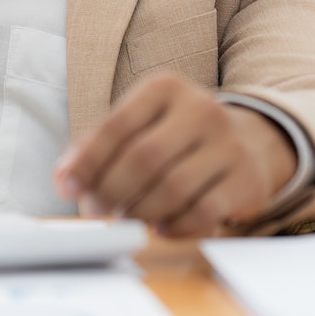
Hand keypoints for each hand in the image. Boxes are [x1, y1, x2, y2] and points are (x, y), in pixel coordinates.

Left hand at [51, 73, 295, 237]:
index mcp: (165, 88)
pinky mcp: (247, 180)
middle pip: (144, 158)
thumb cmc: (176, 136)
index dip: (88, 161)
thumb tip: (65, 178)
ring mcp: (229, 144)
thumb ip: (97, 146)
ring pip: (173, 188)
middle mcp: (201, 109)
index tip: (67, 188)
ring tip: (126, 217)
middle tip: (96, 210)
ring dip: (140, 211)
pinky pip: (203, 212)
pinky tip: (161, 226)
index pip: (117, 125)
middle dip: (111, 191)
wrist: (249, 141)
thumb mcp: (140, 125)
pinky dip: (174, 226)